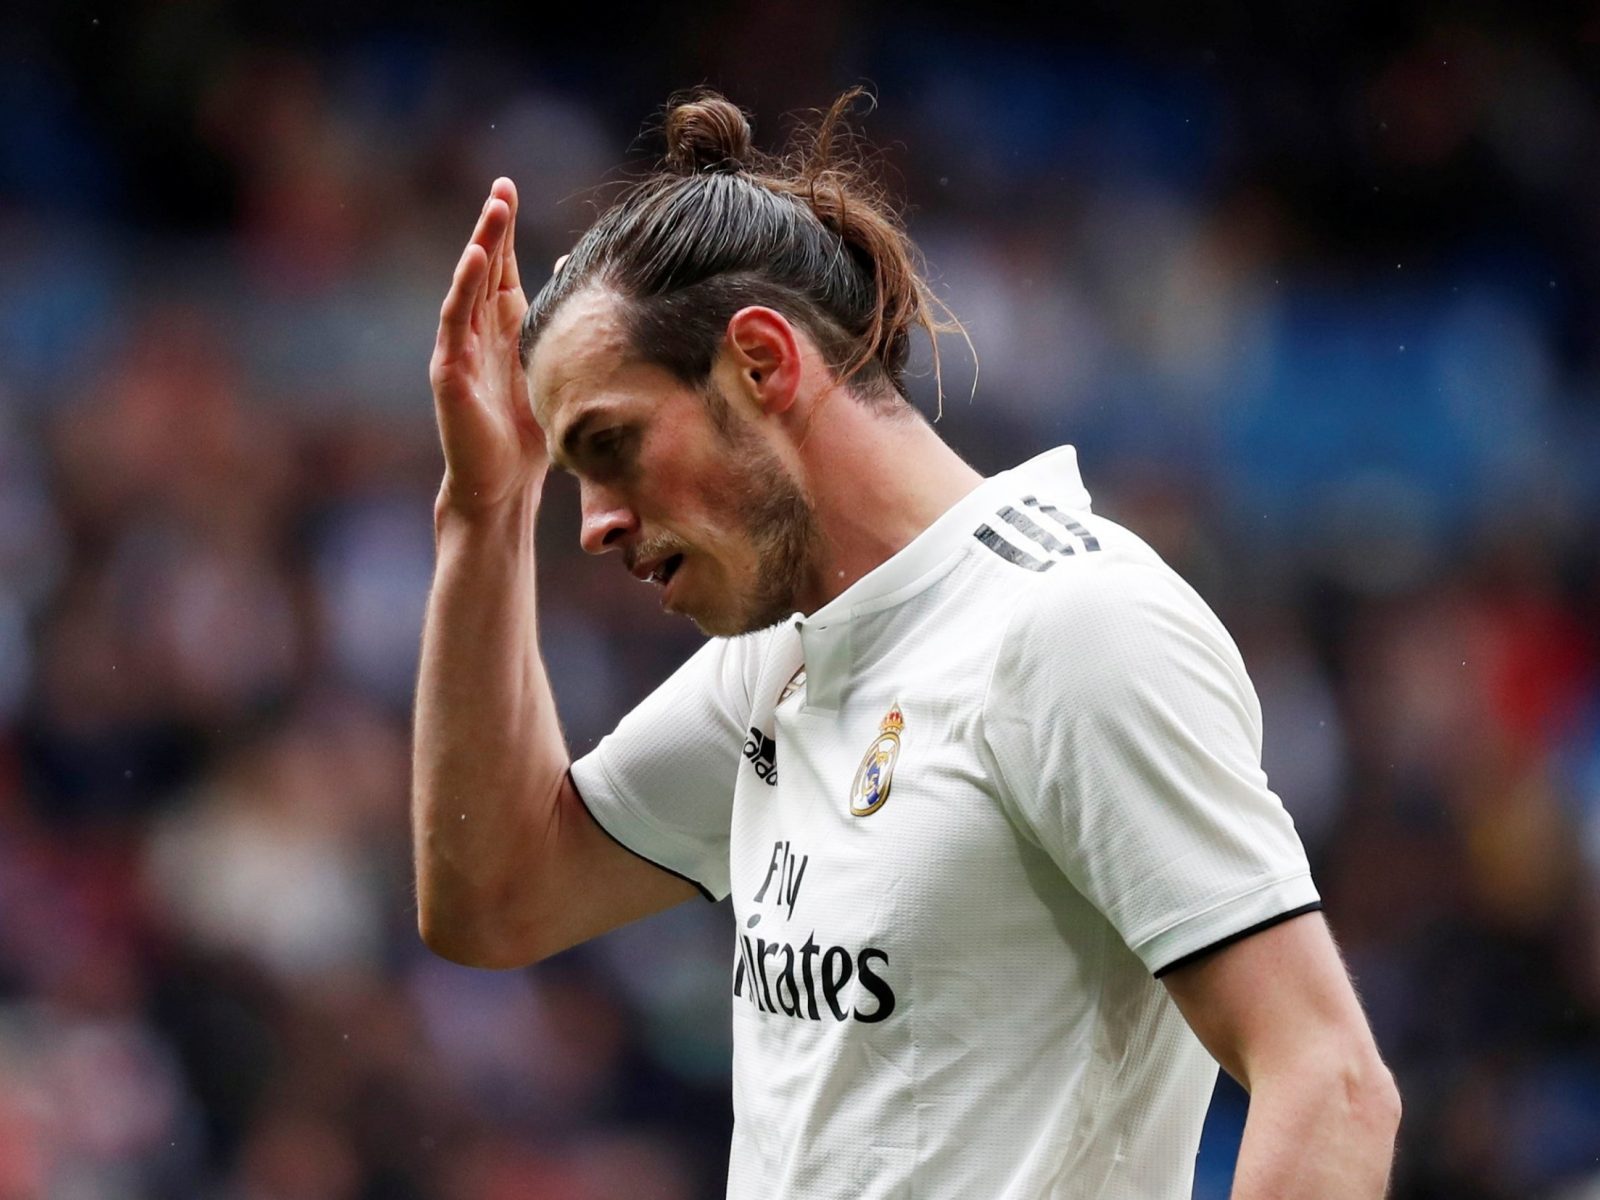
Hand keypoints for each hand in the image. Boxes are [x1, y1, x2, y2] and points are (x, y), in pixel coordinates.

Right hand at [428, 178, 546, 515]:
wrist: (501, 485)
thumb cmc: (527, 434)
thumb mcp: (550, 371)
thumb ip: (557, 328)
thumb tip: (577, 279)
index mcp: (501, 329)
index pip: (500, 267)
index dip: (503, 230)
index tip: (508, 188)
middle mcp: (476, 332)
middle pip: (483, 268)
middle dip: (491, 227)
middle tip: (502, 187)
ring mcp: (459, 349)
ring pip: (467, 286)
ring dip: (480, 247)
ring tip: (494, 211)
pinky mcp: (449, 371)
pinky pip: (455, 321)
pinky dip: (463, 288)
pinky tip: (476, 259)